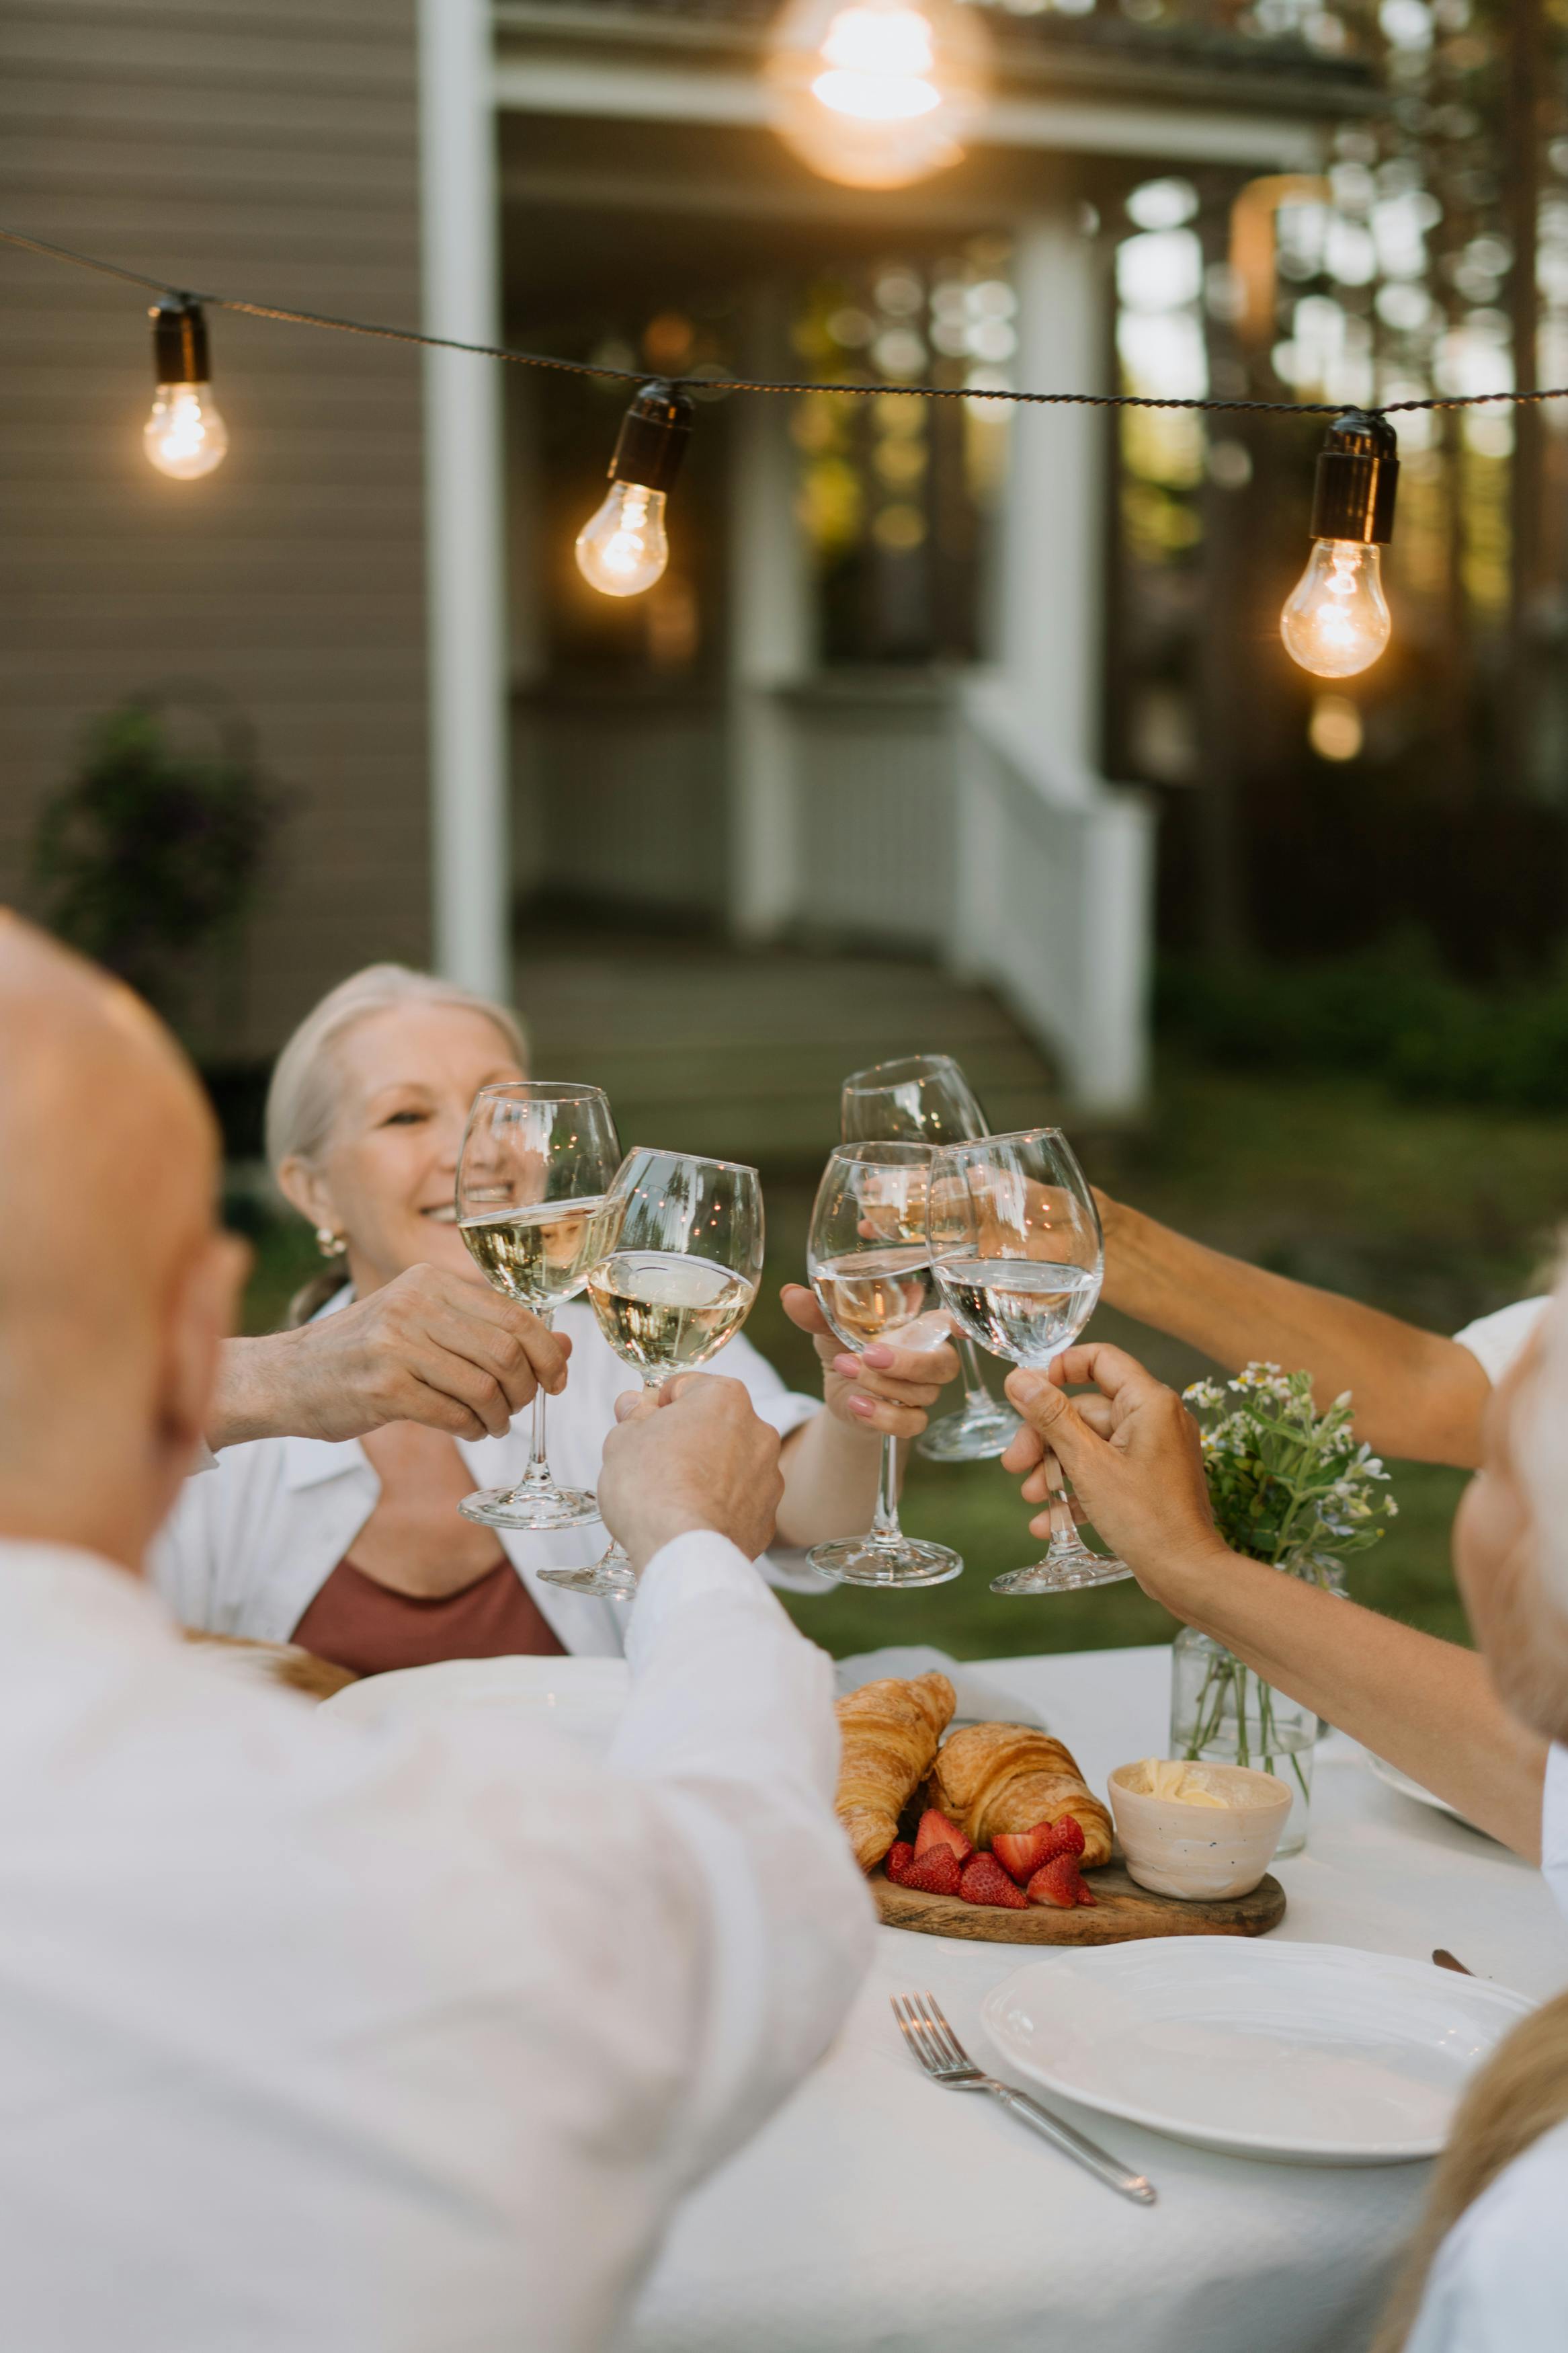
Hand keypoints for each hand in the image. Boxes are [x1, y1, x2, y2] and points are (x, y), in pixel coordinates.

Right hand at [211, 1264, 571, 1447]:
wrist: (282, 1377)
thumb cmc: (360, 1353)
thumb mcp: (422, 1325)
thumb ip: (489, 1331)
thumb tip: (566, 1348)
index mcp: (428, 1280)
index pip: (515, 1315)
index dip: (548, 1352)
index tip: (557, 1380)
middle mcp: (414, 1304)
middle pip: (506, 1351)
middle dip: (525, 1389)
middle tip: (518, 1408)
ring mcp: (395, 1344)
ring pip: (484, 1385)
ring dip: (499, 1416)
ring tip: (491, 1425)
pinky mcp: (382, 1387)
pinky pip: (454, 1414)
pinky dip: (471, 1429)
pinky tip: (467, 1430)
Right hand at [598, 1374, 784, 1573]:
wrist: (681, 1548)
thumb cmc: (650, 1486)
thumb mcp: (623, 1439)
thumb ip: (633, 1416)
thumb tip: (635, 1406)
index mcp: (725, 1397)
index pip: (685, 1387)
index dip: (657, 1406)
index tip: (640, 1426)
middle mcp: (757, 1430)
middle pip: (713, 1424)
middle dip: (686, 1438)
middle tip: (653, 1463)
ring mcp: (768, 1476)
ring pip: (730, 1464)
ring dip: (706, 1472)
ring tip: (673, 1497)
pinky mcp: (767, 1517)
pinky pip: (738, 1502)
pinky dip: (719, 1506)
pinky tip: (692, 1519)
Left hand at [780, 1284, 958, 1441]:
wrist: (840, 1390)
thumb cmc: (844, 1344)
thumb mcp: (828, 1327)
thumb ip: (816, 1311)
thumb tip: (790, 1295)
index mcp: (918, 1327)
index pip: (952, 1323)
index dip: (961, 1325)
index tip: (958, 1328)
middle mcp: (929, 1358)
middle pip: (943, 1364)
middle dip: (908, 1362)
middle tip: (870, 1354)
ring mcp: (923, 1392)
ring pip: (922, 1394)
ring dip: (882, 1384)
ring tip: (845, 1368)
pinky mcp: (910, 1419)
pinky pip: (911, 1423)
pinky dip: (884, 1416)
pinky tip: (857, 1404)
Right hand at [1000, 1344, 1226, 1604]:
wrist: (1187, 1574)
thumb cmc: (1146, 1518)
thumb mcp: (1088, 1464)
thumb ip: (1052, 1418)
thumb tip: (1019, 1378)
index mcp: (1149, 1403)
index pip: (1101, 1359)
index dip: (1060, 1369)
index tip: (1029, 1395)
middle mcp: (1156, 1420)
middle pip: (1086, 1410)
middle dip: (1045, 1439)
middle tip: (1014, 1464)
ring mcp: (1153, 1452)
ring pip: (1091, 1445)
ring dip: (1056, 1469)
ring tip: (1031, 1497)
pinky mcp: (1149, 1480)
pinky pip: (1106, 1473)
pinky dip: (1078, 1491)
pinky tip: (1047, 1520)